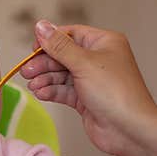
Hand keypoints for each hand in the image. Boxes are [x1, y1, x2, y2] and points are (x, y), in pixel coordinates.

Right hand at [21, 20, 156, 155]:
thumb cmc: (115, 92)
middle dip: (44, 63)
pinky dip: (52, 91)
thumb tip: (41, 25)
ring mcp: (92, 80)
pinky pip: (64, 91)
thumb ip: (59, 45)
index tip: (33, 48)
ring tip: (33, 85)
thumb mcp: (84, 63)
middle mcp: (98, 59)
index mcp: (104, 43)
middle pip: (63, 55)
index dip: (51, 40)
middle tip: (27, 71)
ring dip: (46, 79)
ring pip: (61, 74)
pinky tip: (41, 93)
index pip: (71, 34)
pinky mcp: (86, 99)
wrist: (129, 129)